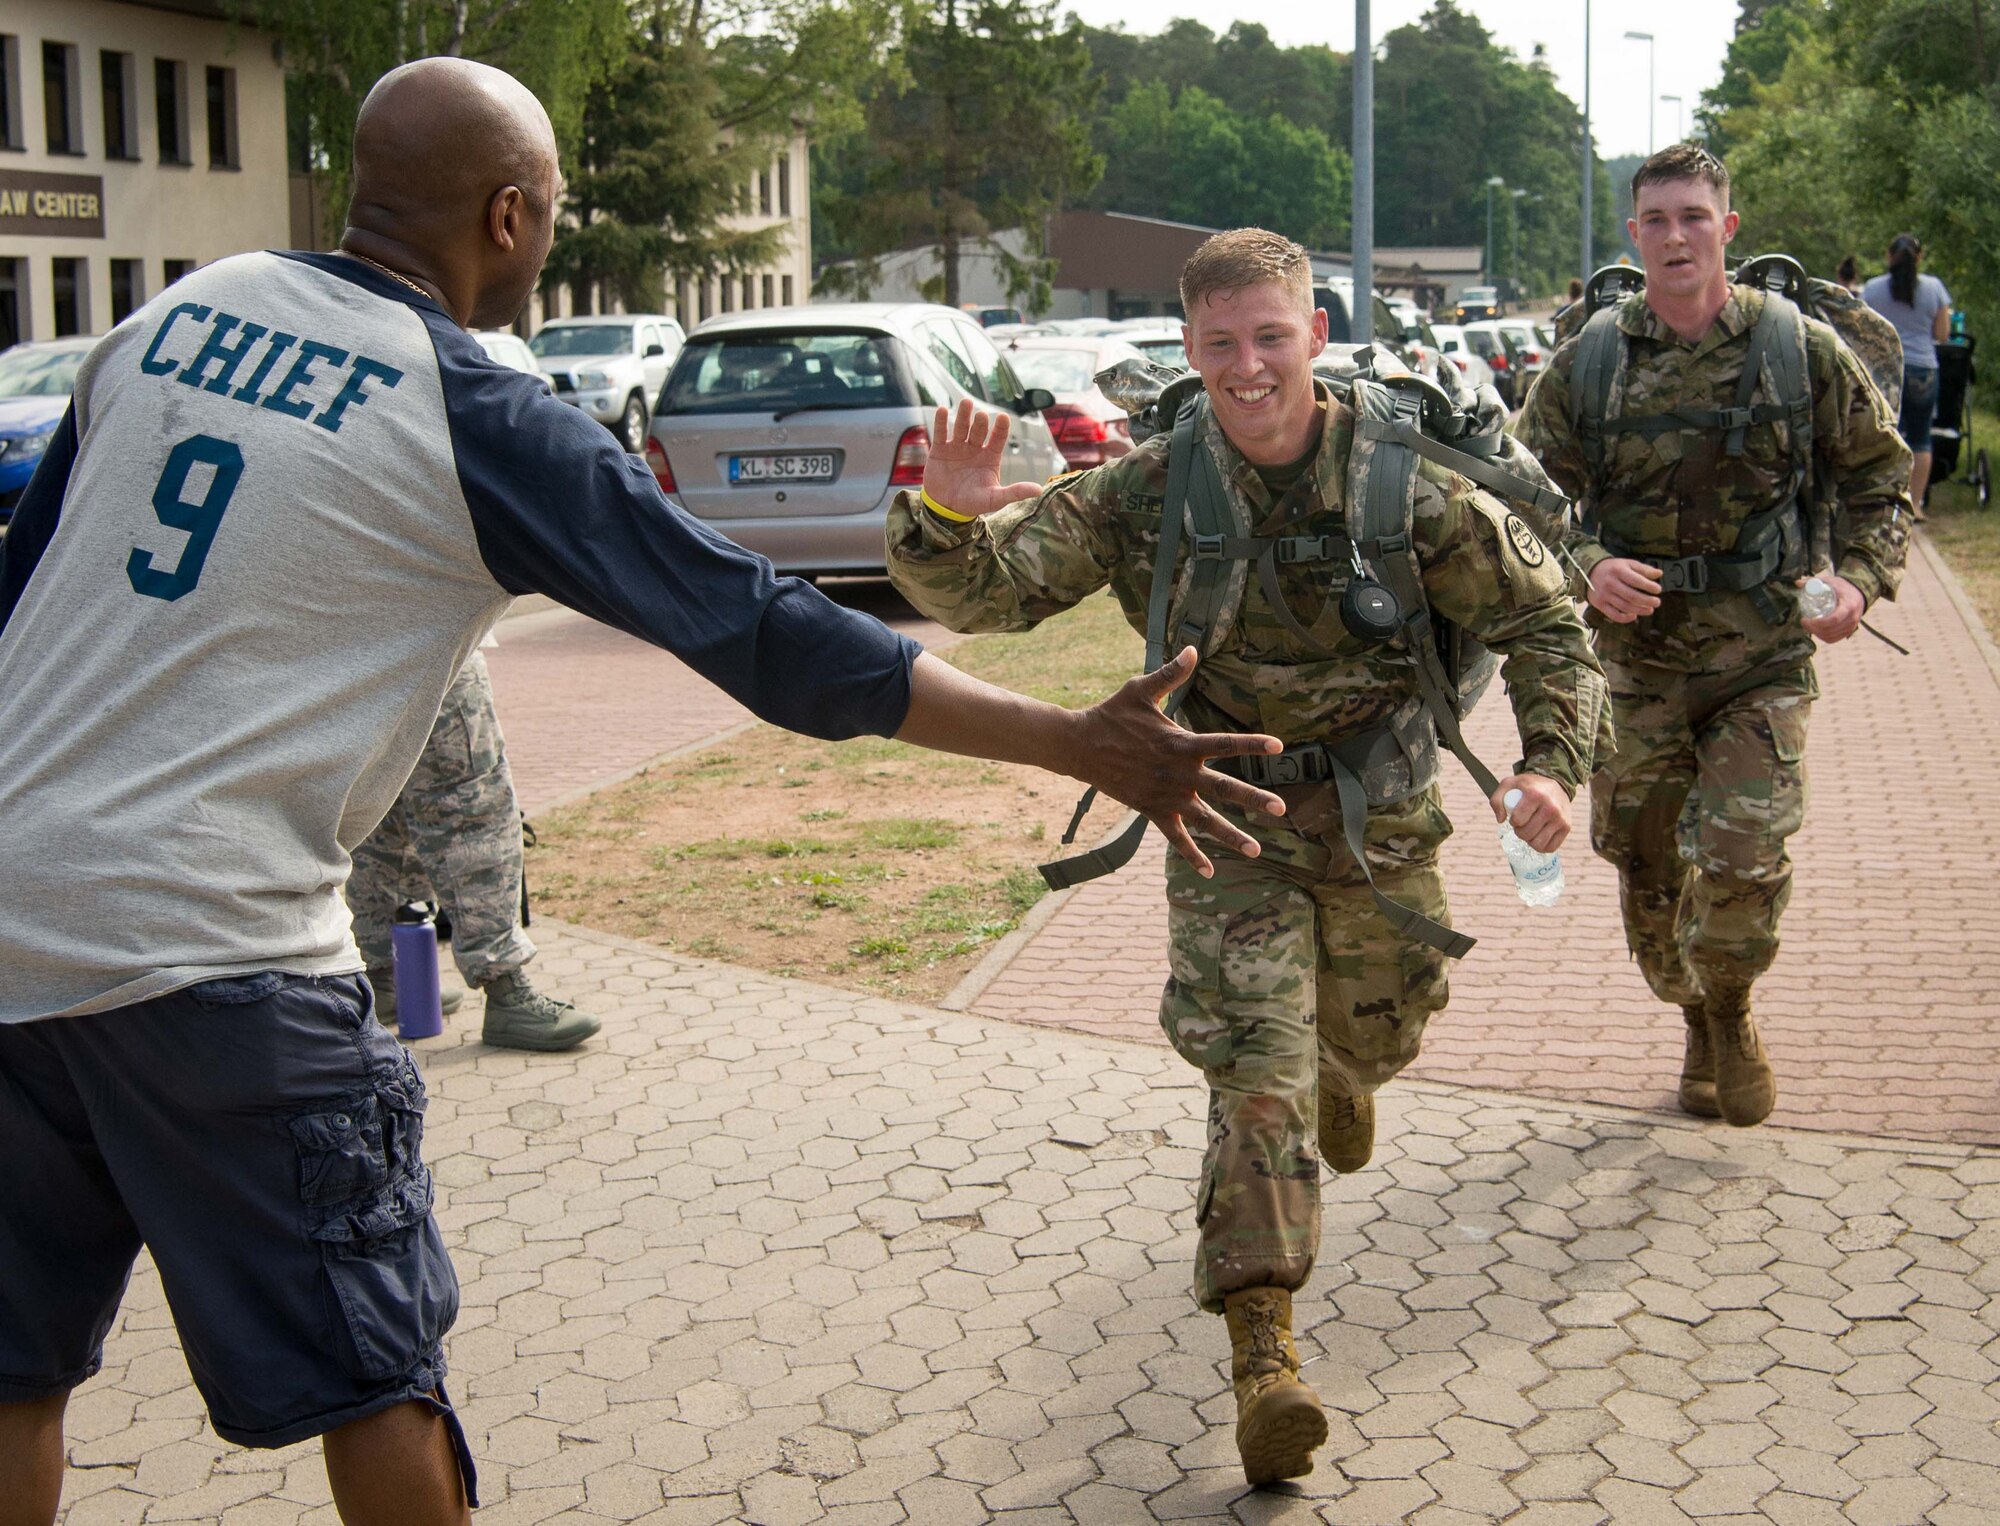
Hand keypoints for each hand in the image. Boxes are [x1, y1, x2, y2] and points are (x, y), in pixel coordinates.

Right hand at [921, 400, 1044, 517]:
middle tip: (982, 416)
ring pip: (961, 427)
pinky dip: (941, 422)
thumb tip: (1039, 490)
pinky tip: (943, 410)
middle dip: (980, 422)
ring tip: (966, 403)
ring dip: (963, 415)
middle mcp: (975, 448)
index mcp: (990, 456)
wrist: (946, 509)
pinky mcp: (940, 450)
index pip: (998, 438)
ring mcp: (957, 447)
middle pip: (979, 430)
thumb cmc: (973, 503)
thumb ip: (1015, 492)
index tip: (1003, 417)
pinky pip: (941, 433)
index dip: (1001, 428)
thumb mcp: (995, 499)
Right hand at [1070, 647, 1286, 876]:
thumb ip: (1171, 674)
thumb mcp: (1140, 689)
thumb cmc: (1111, 714)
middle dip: (1254, 799)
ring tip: (1256, 849)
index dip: (1252, 744)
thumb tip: (1193, 649)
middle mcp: (1178, 773)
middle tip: (1280, 809)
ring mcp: (1166, 796)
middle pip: (1223, 789)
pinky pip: (1176, 837)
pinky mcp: (1152, 810)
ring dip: (1231, 836)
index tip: (1278, 746)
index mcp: (1181, 743)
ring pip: (1205, 820)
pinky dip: (1192, 854)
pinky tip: (1210, 870)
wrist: (1079, 747)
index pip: (1224, 743)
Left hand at [1489, 773, 1570, 853]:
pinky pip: (1550, 848)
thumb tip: (1500, 820)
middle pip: (1526, 834)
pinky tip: (1539, 836)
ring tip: (1530, 830)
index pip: (1517, 820)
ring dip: (1529, 840)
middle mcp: (1550, 807)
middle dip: (1519, 831)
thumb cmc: (1529, 786)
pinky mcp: (1567, 827)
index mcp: (1535, 795)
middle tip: (1522, 824)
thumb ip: (1497, 800)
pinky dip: (1541, 846)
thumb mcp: (1509, 784)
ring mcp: (1560, 818)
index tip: (1515, 816)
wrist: (1556, 783)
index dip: (1513, 821)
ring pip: (1538, 844)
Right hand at [1586, 557, 1663, 622]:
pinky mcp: (1600, 605)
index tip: (1658, 589)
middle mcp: (1610, 584)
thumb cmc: (1612, 568)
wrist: (1589, 572)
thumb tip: (1659, 573)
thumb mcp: (1628, 564)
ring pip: (1625, 607)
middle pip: (1632, 596)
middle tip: (1657, 602)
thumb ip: (1644, 569)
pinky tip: (1634, 616)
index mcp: (1618, 571)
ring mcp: (1604, 595)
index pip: (1636, 581)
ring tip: (1650, 610)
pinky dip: (1625, 618)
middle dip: (1647, 601)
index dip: (1649, 586)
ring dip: (1640, 610)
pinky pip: (1614, 615)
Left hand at [1799, 574, 1864, 642]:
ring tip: (1808, 626)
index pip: (1833, 619)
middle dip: (1813, 628)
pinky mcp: (1849, 631)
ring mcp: (1852, 626)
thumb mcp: (1830, 581)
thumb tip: (1797, 583)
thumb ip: (1813, 582)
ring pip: (1830, 636)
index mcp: (1849, 605)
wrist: (1859, 593)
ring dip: (1817, 633)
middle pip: (1830, 630)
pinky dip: (1823, 637)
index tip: (1804, 619)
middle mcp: (1852, 618)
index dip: (1816, 623)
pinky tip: (1816, 631)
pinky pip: (1834, 639)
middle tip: (1803, 622)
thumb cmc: (1842, 587)